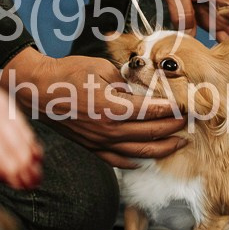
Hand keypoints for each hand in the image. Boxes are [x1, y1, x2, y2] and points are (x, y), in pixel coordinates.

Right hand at [0, 47, 185, 168]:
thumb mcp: (102, 69)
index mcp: (113, 107)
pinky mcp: (91, 147)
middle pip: (151, 133)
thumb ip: (127, 83)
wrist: (38, 90)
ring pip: (139, 151)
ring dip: (162, 148)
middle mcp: (108, 129)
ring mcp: (99, 142)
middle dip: (174, 128)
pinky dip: (135, 161)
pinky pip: (117, 160)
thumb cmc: (68, 74)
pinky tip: (145, 159)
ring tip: (179, 143)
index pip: (152, 111)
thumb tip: (144, 90)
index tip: (187, 106)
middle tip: (190, 123)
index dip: (173, 109)